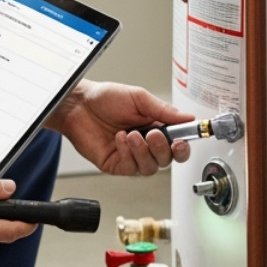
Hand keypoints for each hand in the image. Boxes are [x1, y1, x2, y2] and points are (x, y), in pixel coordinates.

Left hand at [47, 81, 194, 176]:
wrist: (78, 104)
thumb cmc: (105, 98)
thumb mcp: (139, 98)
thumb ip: (164, 110)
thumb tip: (188, 118)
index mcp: (156, 127)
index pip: (177, 145)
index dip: (183, 147)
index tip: (181, 141)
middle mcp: (145, 144)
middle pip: (166, 159)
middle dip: (163, 149)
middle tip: (153, 134)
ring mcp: (131, 156)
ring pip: (150, 167)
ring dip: (143, 151)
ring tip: (131, 134)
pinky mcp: (116, 164)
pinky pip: (130, 168)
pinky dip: (128, 154)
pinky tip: (119, 139)